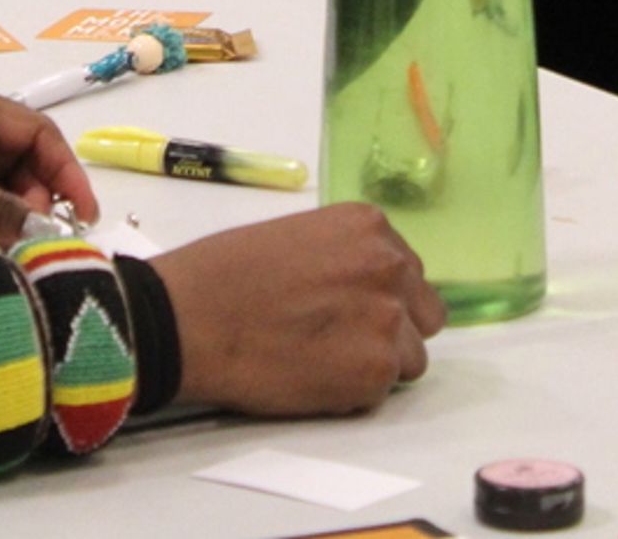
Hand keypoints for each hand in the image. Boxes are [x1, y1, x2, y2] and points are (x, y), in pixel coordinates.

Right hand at [153, 205, 444, 416]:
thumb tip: (364, 289)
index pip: (408, 270)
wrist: (194, 316)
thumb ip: (346, 257)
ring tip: (324, 359)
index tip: (349, 306)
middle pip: (423, 312)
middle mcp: (390, 266)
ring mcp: (388, 320)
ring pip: (409, 356)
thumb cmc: (229, 272)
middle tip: (343, 338)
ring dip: (376, 362)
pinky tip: (313, 376)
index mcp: (368, 226)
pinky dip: (355, 391)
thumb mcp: (301, 237)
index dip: (380, 293)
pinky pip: (383, 390)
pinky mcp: (375, 372)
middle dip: (392, 327)